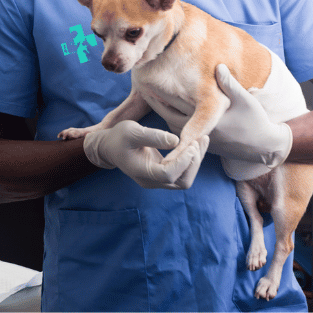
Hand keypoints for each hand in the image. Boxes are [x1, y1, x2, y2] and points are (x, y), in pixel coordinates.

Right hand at [83, 120, 208, 188]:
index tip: (191, 144)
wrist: (110, 147)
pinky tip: (197, 143)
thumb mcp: (132, 131)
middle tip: (199, 139)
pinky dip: (192, 159)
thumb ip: (153, 136)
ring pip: (185, 179)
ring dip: (196, 161)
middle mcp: (152, 181)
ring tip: (202, 139)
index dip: (183, 161)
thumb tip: (176, 141)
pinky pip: (182, 172)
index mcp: (143, 172)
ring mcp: (158, 180)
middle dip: (194, 162)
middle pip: (182, 181)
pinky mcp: (163, 174)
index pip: (169, 174)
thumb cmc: (118, 137)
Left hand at [149, 65, 292, 179]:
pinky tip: (164, 106)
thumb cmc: (255, 120)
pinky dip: (171, 117)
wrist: (264, 147)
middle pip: (169, 114)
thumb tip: (218, 66)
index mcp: (207, 121)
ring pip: (173, 124)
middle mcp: (200, 132)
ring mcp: (200, 140)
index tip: (146, 82)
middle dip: (156, 100)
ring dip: (162, 108)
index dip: (161, 92)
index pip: (177, 105)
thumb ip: (229, 84)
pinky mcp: (203, 143)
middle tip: (141, 84)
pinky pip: (180, 130)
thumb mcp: (245, 99)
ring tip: (149, 92)